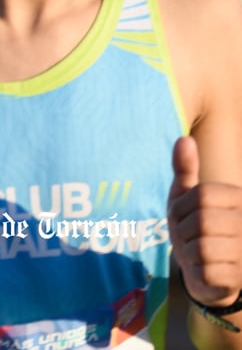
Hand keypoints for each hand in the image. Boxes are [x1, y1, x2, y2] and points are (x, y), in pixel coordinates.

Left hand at [167, 135, 241, 306]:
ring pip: (203, 248)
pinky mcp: (240, 279)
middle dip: (183, 231)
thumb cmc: (194, 226)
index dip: (180, 207)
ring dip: (189, 253)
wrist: (209, 273)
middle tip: (187, 238)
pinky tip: (204, 271)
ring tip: (196, 254)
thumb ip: (185, 168)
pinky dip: (197, 273)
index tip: (181, 216)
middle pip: (202, 222)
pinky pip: (207, 273)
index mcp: (238, 198)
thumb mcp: (185, 196)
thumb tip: (184, 139)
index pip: (201, 195)